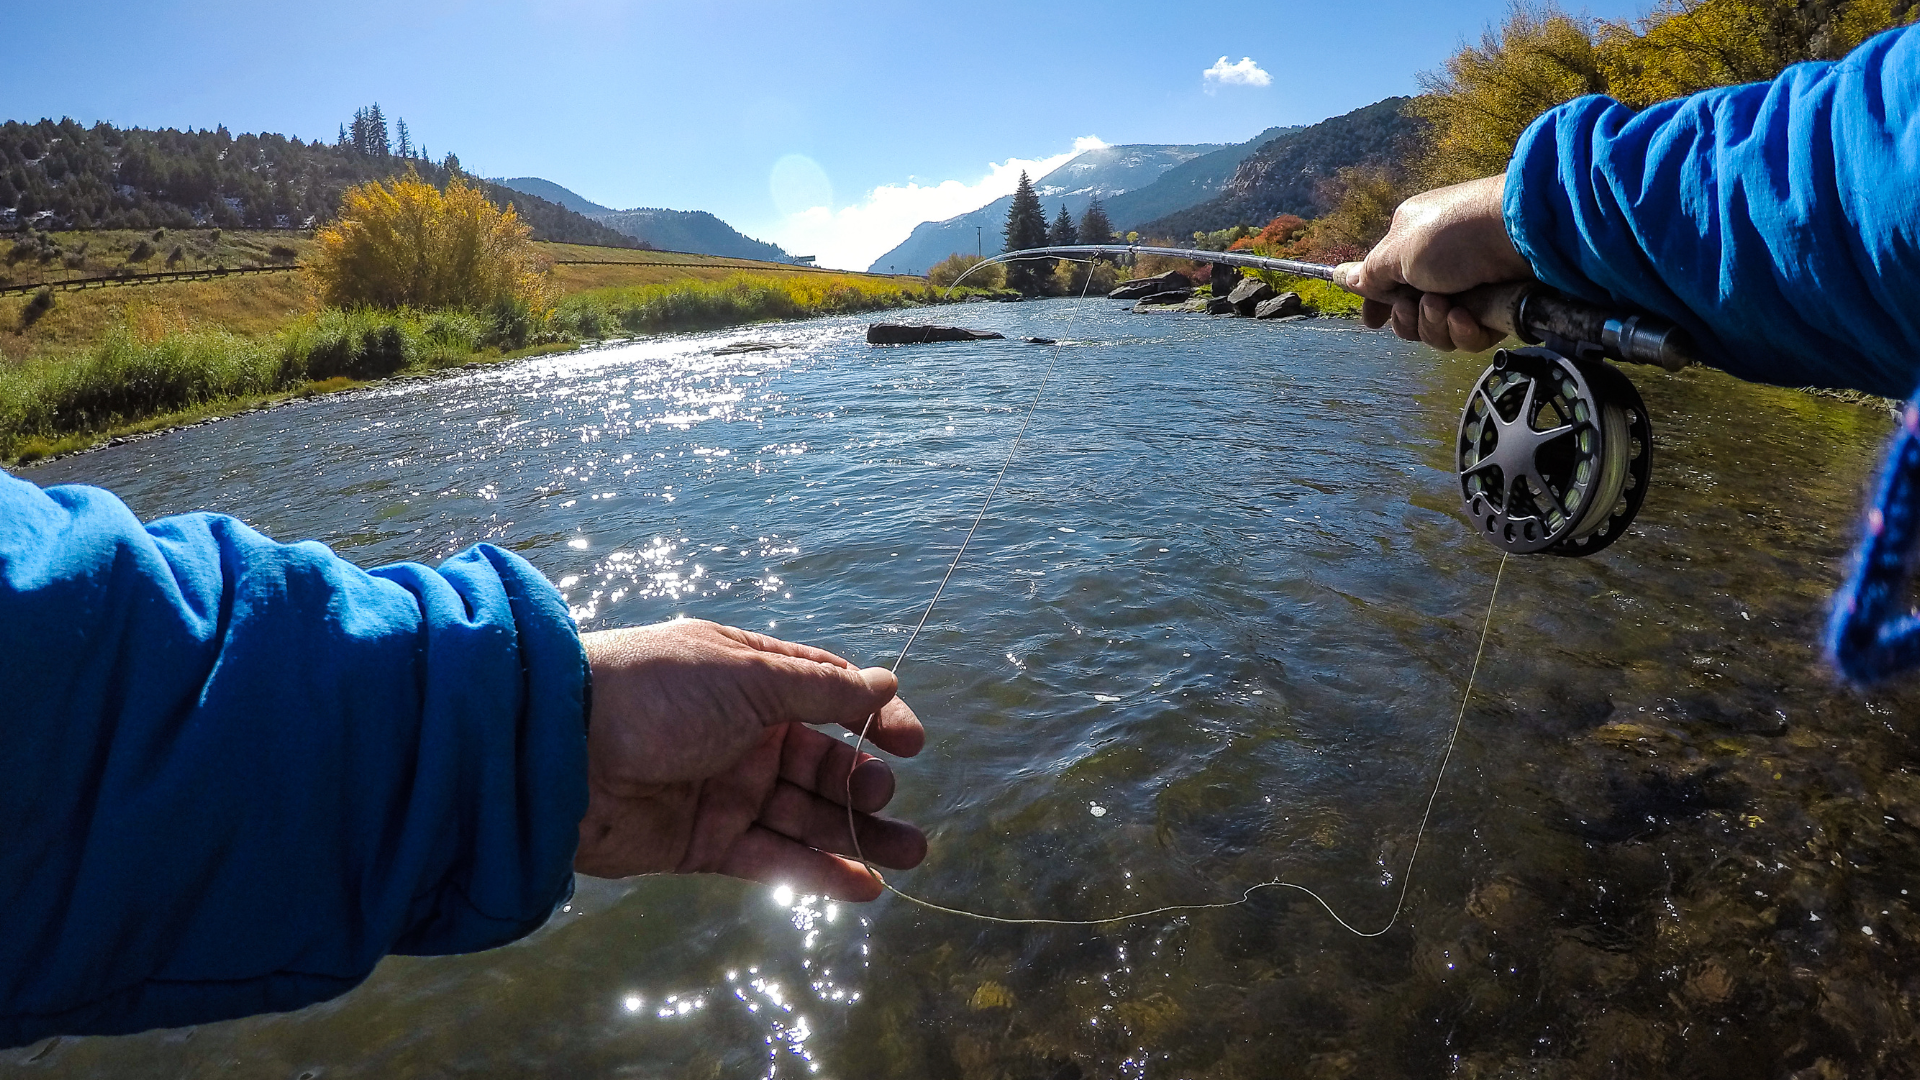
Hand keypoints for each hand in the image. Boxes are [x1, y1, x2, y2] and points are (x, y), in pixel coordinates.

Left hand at [574, 618, 926, 900]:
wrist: (558, 750)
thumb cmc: (654, 693)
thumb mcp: (749, 677)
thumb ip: (822, 690)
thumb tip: (885, 684)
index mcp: (750, 679)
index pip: (828, 696)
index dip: (873, 717)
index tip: (912, 742)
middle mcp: (740, 733)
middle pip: (821, 763)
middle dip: (864, 783)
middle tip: (888, 800)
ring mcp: (722, 790)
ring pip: (804, 816)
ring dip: (856, 834)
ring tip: (909, 854)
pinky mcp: (702, 843)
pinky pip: (771, 858)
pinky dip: (816, 872)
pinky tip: (862, 885)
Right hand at [1334, 173, 1534, 352]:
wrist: (1522, 234)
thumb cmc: (1454, 233)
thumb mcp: (1398, 251)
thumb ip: (1370, 273)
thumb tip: (1343, 276)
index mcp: (1412, 244)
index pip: (1387, 283)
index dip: (1379, 306)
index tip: (1373, 323)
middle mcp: (1440, 267)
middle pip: (1411, 315)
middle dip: (1408, 319)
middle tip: (1414, 305)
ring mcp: (1470, 288)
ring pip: (1438, 331)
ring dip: (1435, 325)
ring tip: (1446, 306)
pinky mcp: (1496, 308)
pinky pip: (1470, 337)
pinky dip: (1464, 332)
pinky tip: (1466, 318)